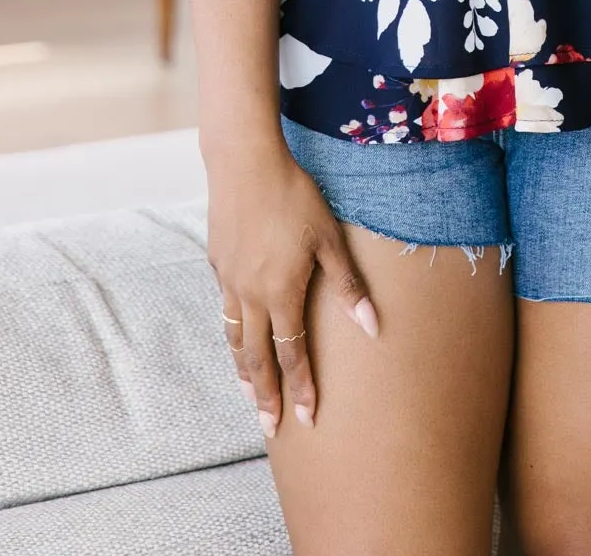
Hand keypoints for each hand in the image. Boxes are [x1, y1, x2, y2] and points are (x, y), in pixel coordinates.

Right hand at [206, 140, 378, 437]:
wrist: (244, 163)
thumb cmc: (294, 196)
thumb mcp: (329, 238)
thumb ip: (348, 285)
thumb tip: (373, 327)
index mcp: (280, 292)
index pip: (292, 354)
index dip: (300, 387)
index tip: (305, 419)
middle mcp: (250, 295)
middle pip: (257, 358)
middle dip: (265, 396)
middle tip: (269, 427)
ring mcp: (229, 281)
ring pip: (235, 337)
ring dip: (243, 370)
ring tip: (250, 393)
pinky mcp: (218, 264)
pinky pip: (225, 310)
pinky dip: (233, 334)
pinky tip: (238, 335)